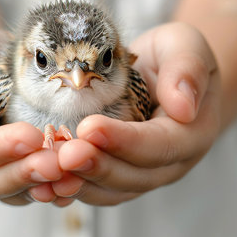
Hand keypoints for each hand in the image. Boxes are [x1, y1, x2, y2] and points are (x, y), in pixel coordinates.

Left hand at [51, 22, 220, 204]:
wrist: (164, 77)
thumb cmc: (171, 58)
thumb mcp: (184, 45)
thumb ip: (187, 67)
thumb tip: (184, 106)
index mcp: (191, 132)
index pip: (160, 144)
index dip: (125, 140)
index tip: (90, 128)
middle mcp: (169, 162)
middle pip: (133, 176)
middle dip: (95, 166)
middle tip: (63, 155)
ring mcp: (143, 173)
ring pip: (111, 190)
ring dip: (78, 184)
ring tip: (47, 171)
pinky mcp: (120, 176)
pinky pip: (97, 190)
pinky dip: (71, 190)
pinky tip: (45, 185)